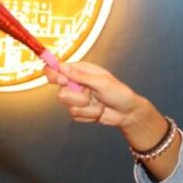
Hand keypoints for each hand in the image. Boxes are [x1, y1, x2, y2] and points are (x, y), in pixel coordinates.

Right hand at [45, 61, 167, 149]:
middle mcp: (76, 84)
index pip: (56, 70)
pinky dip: (89, 115)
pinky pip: (76, 116)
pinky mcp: (80, 111)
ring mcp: (77, 99)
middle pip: (61, 93)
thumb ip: (80, 76)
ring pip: (69, 107)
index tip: (63, 81)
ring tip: (100, 104)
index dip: (54, 75)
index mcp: (80, 71)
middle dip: (78, 97)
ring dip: (87, 108)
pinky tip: (99, 112)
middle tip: (91, 95)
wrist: (128, 113)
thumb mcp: (101, 82)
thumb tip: (61, 66)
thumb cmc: (119, 93)